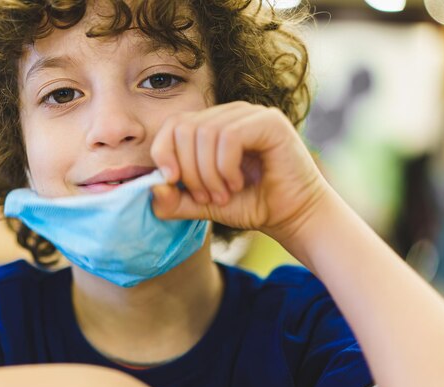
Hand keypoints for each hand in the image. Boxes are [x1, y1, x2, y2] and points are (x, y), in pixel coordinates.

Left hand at [150, 101, 327, 241]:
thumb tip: (151, 189)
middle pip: (184, 128)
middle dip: (188, 170)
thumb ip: (175, 199)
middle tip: (206, 197)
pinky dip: (225, 167)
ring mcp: (250, 114)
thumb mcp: (203, 205)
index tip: (172, 181)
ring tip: (223, 194)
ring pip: (205, 133)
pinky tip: (237, 184)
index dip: (163, 151)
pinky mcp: (269, 122)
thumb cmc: (249, 205)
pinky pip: (229, 137)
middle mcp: (229, 114)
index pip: (172, 124)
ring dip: (208, 174)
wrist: (292, 215)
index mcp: (211, 126)